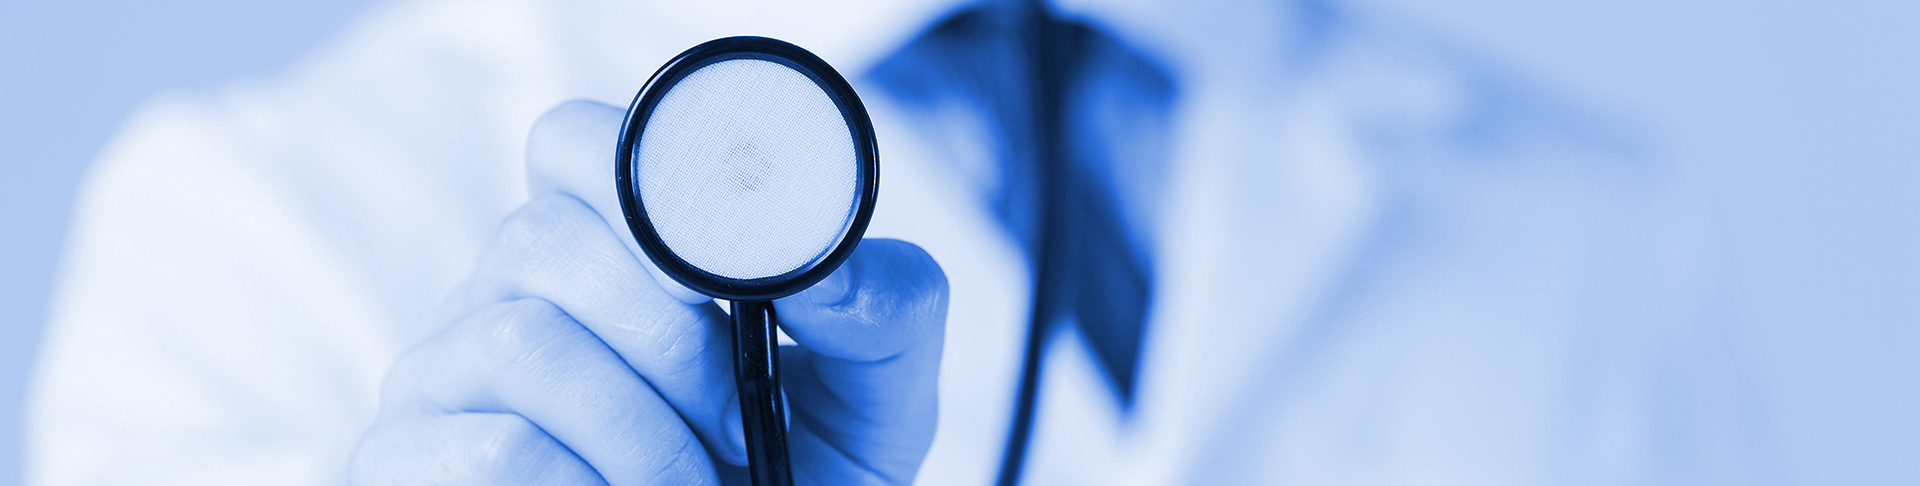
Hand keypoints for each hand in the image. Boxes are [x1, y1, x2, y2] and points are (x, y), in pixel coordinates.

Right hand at [349, 100, 947, 484]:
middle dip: (668, 339)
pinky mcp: (409, 460)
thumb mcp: (874, 394)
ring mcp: (443, 376)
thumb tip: (829, 267)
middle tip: (732, 421)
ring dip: (640, 432)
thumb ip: (884, 309)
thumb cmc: (799, 472)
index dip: (642, 188)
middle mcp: (506, 292)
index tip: (724, 276)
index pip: (574, 142)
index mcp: (607, 246)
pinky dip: (587, 485)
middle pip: (542, 237)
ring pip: (520, 343)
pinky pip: (493, 450)